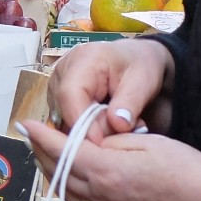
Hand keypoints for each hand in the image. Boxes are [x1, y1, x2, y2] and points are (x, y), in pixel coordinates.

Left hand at [21, 125, 200, 200]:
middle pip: (59, 174)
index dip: (41, 136)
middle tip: (30, 136)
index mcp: (105, 172)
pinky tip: (71, 178)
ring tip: (44, 154)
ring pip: (68, 191)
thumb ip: (110, 141)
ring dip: (53, 171)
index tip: (26, 124)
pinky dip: (69, 187)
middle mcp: (100, 196)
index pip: (62, 152)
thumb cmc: (185, 168)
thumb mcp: (145, 142)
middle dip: (40, 153)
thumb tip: (89, 142)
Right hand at [48, 38, 173, 137]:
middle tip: (119, 134)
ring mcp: (56, 83)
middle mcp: (62, 70)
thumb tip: (117, 125)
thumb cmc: (140, 66)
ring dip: (88, 130)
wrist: (135, 58)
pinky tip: (104, 125)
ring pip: (62, 118)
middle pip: (64, 109)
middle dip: (89, 129)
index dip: (81, 121)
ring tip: (115, 125)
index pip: (70, 94)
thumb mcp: (143, 82)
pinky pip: (65, 120)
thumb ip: (129, 103)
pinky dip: (84, 129)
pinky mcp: (58, 97)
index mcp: (83, 59)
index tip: (101, 142)